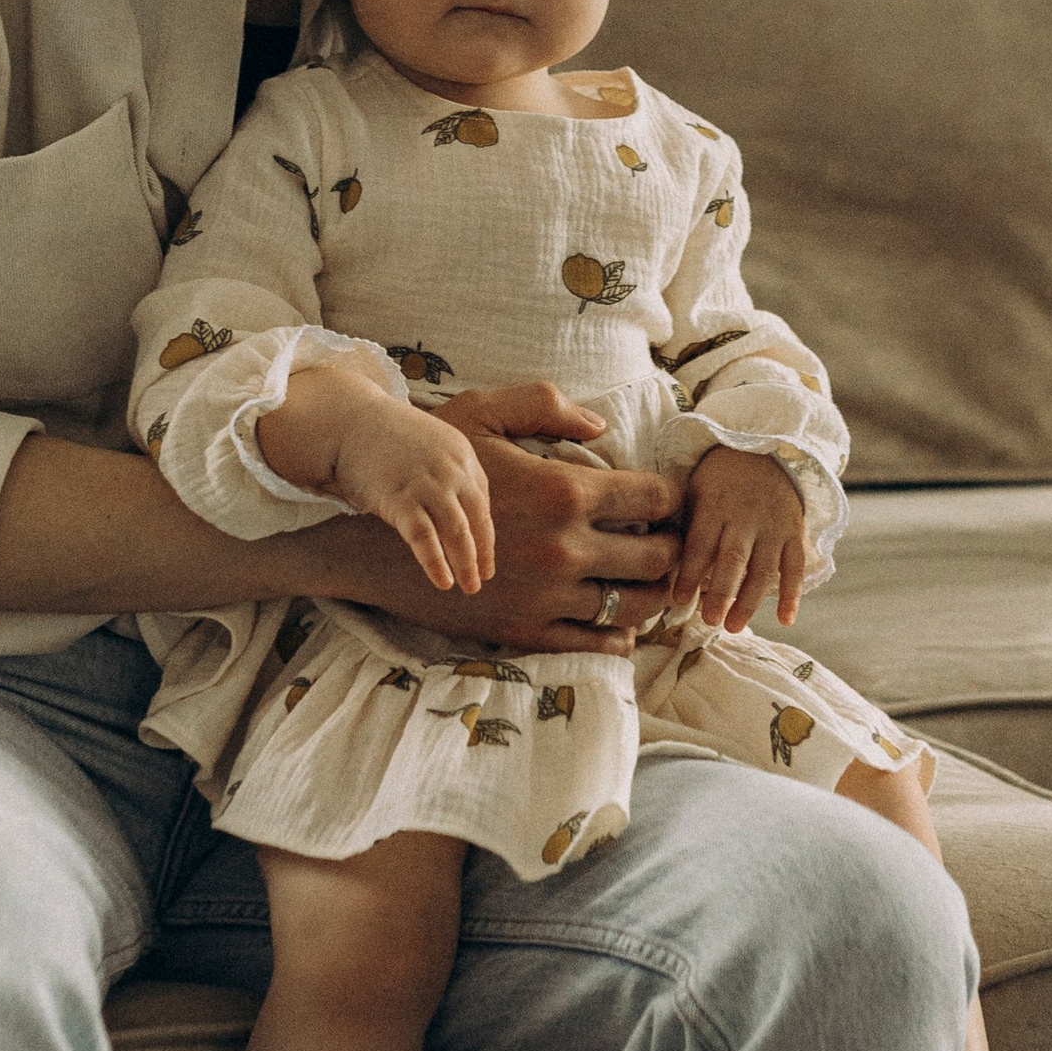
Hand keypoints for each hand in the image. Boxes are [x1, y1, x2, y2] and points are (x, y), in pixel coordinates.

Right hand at [258, 361, 494, 592]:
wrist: (346, 422)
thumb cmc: (383, 438)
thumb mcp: (427, 447)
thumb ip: (446, 475)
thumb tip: (455, 516)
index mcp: (460, 454)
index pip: (481, 501)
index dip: (485, 533)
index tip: (485, 557)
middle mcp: (450, 469)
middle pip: (476, 518)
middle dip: (482, 553)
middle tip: (483, 578)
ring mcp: (425, 484)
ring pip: (457, 531)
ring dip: (466, 563)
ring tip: (468, 587)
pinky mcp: (398, 499)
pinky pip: (425, 538)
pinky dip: (436, 562)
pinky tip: (443, 581)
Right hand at [306, 379, 681, 648]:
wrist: (379, 543)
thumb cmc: (433, 468)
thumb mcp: (480, 414)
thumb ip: (545, 408)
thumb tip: (603, 427)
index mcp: (565, 490)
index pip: (656, 499)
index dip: (672, 499)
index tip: (667, 503)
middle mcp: (566, 548)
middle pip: (658, 558)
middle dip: (672, 549)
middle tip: (666, 543)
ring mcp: (549, 597)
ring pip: (634, 606)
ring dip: (649, 594)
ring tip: (645, 581)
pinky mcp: (528, 632)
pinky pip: (595, 643)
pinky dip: (618, 636)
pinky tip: (618, 622)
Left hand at [672, 445, 808, 633]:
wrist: (767, 450)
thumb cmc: (720, 478)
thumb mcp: (695, 489)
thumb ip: (684, 523)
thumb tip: (661, 562)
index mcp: (716, 505)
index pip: (700, 543)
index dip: (689, 573)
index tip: (678, 600)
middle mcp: (746, 517)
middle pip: (733, 559)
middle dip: (721, 592)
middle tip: (710, 620)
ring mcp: (773, 527)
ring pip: (763, 568)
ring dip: (749, 600)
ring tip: (733, 627)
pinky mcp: (794, 533)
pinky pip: (795, 566)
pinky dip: (792, 594)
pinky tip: (785, 620)